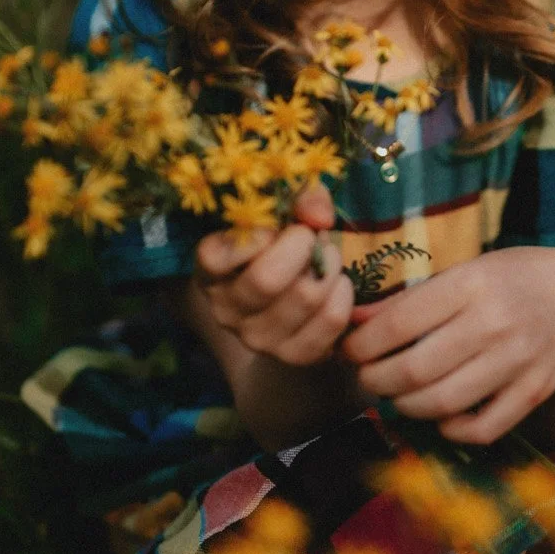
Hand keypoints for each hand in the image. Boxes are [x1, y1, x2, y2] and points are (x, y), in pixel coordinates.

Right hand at [192, 183, 354, 367]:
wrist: (285, 303)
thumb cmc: (278, 244)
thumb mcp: (278, 215)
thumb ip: (299, 198)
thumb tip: (319, 216)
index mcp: (210, 273)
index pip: (216, 257)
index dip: (256, 234)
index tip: (277, 223)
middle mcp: (227, 311)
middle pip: (267, 280)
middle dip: (302, 245)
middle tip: (312, 234)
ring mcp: (259, 339)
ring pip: (306, 297)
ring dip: (328, 265)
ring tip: (326, 254)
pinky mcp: (295, 355)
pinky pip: (331, 320)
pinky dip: (343, 294)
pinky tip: (336, 282)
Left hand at [341, 246, 554, 443]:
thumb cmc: (512, 279)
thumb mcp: (464, 272)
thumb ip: (410, 300)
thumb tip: (354, 321)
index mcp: (472, 284)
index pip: (399, 324)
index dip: (362, 344)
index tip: (350, 350)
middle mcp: (494, 323)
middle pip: (414, 369)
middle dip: (376, 380)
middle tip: (367, 377)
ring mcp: (518, 362)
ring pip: (442, 403)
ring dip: (405, 406)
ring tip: (396, 396)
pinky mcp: (535, 392)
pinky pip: (483, 428)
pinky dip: (451, 429)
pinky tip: (440, 416)